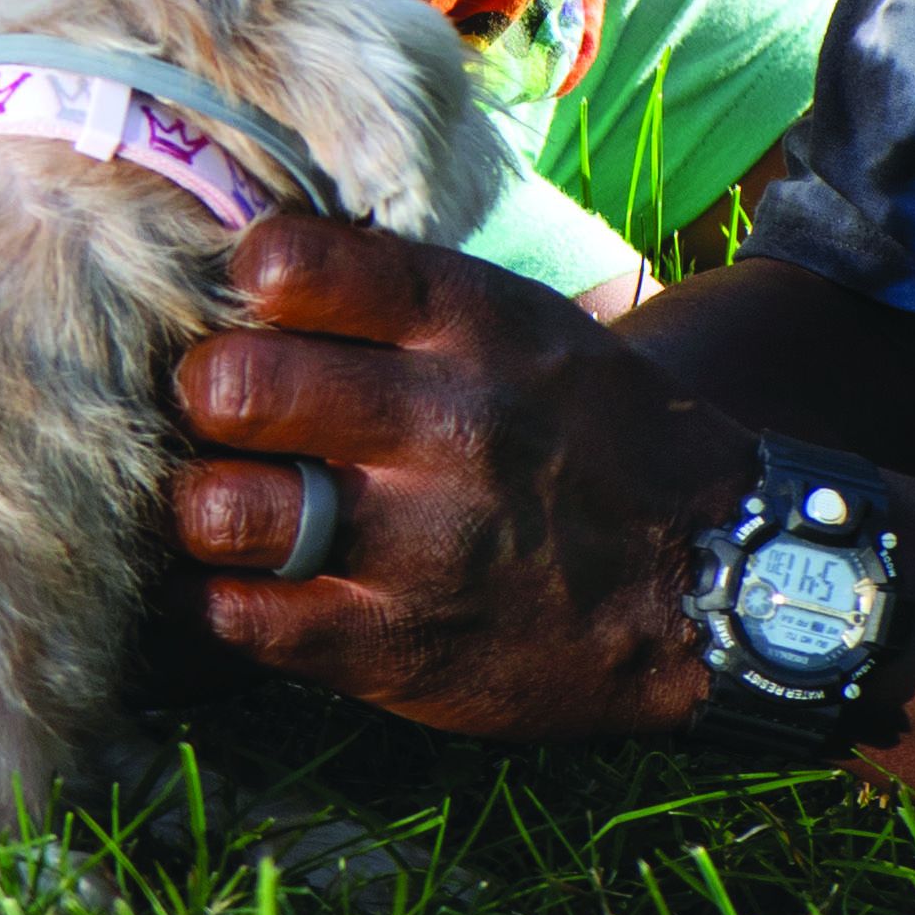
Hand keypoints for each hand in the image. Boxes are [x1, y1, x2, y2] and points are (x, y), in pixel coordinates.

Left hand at [166, 213, 763, 740]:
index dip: (243, 281)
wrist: (715, 579)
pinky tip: (235, 581)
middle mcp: (441, 426)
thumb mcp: (526, 325)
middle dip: (204, 396)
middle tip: (221, 417)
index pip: (295, 264)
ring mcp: (419, 546)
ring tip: (223, 504)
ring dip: (199, 505)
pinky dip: (214, 598)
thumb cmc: (589, 435)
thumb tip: (251, 265)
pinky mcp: (397, 651)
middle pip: (236, 385)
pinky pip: (242, 619)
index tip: (250, 307)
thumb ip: (401, 296)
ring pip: (225, 510)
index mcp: (469, 327)